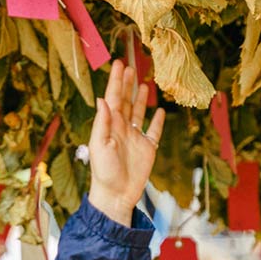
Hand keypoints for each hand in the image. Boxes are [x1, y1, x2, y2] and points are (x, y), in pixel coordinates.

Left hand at [87, 59, 165, 225]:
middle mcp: (122, 128)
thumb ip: (102, 122)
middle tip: (130, 66)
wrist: (116, 196)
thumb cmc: (104, 172)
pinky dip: (157, 121)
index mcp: (109, 126)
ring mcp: (135, 138)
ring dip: (140, 98)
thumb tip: (103, 98)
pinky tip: (160, 111)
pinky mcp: (148, 149)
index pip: (112, 98)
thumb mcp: (99, 146)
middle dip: (127, 84)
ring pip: (138, 113)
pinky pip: (154, 132)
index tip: (118, 63)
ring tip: (143, 83)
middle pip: (125, 101)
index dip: (115, 81)